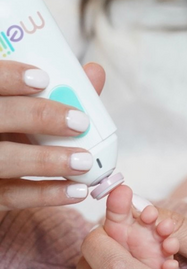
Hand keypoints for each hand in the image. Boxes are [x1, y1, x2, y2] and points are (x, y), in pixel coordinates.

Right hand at [0, 60, 104, 209]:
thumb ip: (60, 93)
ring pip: (4, 160)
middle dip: (38, 116)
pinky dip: (47, 194)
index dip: (9, 77)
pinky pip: (12, 196)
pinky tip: (77, 191)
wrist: (3, 174)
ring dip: (46, 160)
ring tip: (84, 161)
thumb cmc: (17, 132)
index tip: (43, 79)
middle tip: (80, 122)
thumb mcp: (29, 111)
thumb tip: (95, 72)